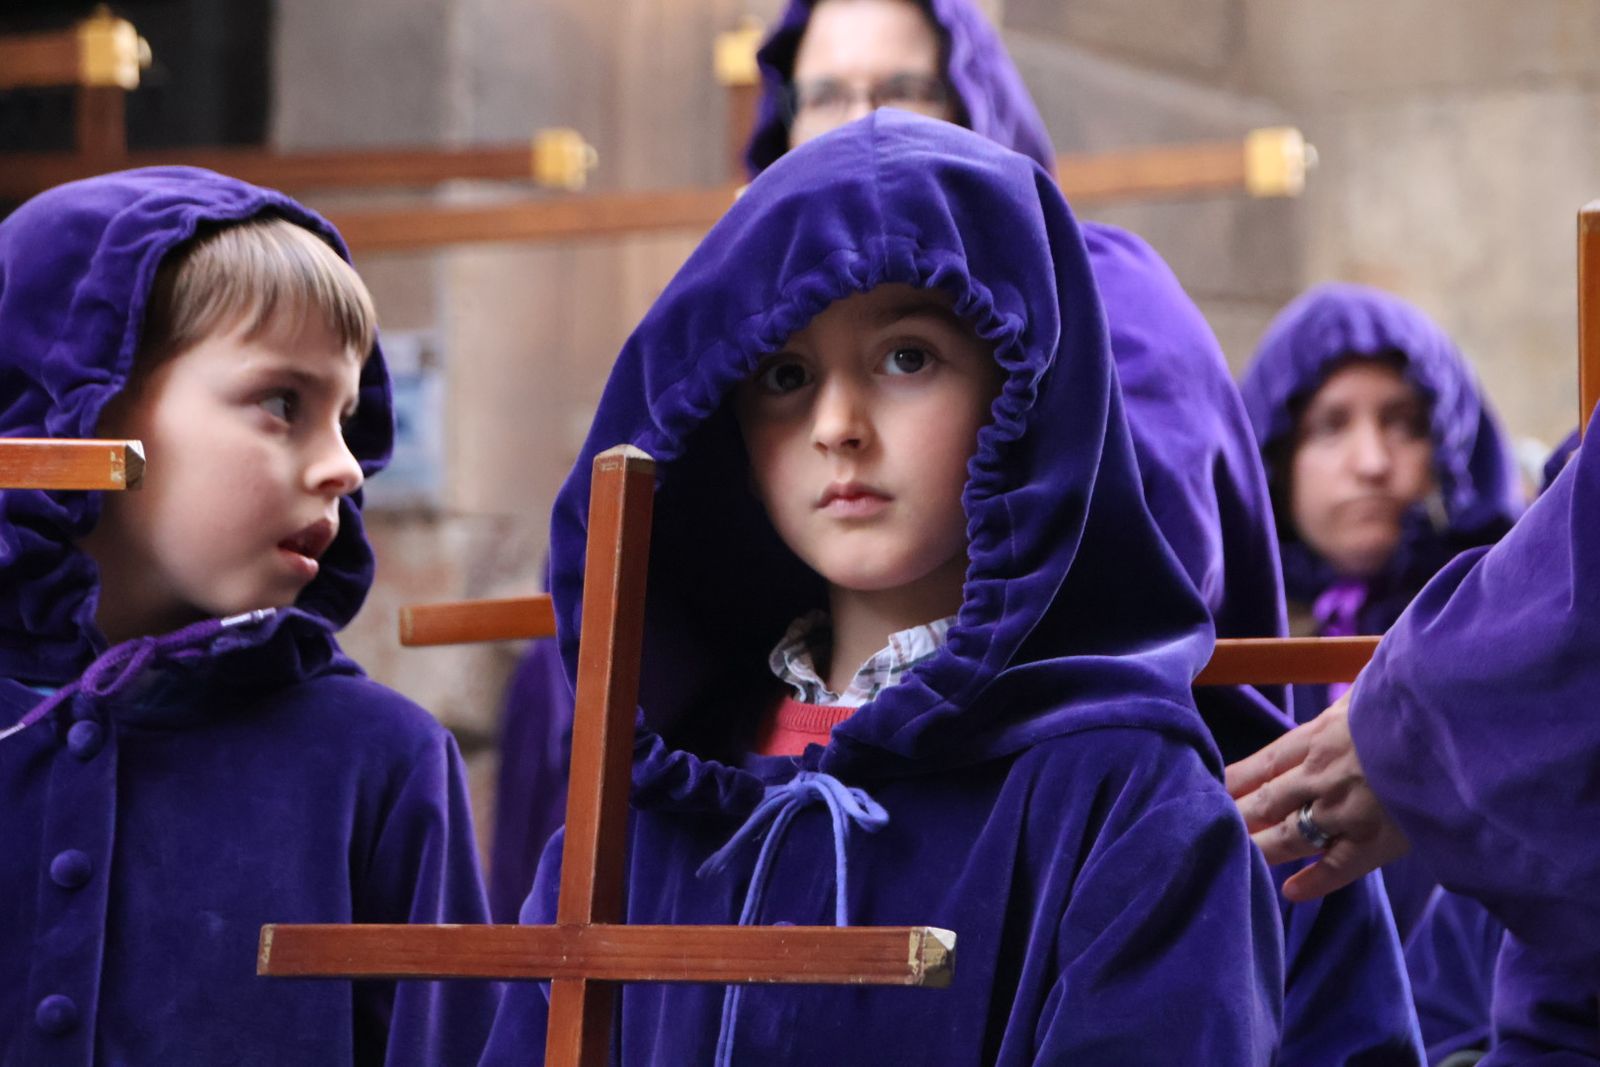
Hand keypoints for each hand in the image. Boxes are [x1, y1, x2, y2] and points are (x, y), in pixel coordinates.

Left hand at [1225, 693, 1411, 900]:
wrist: (1458, 725)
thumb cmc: (1419, 699)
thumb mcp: (1375, 688)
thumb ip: (1355, 702)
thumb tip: (1357, 695)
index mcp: (1319, 735)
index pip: (1263, 763)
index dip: (1234, 780)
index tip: (1210, 791)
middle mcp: (1321, 774)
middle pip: (1265, 801)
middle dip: (1236, 817)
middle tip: (1207, 830)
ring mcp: (1344, 810)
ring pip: (1287, 836)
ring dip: (1259, 849)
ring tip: (1234, 859)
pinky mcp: (1375, 840)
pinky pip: (1336, 869)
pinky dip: (1312, 883)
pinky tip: (1289, 892)